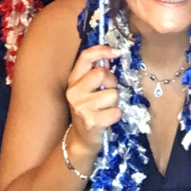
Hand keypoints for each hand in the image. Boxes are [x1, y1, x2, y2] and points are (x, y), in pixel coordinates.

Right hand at [64, 43, 122, 160]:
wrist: (81, 139)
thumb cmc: (89, 110)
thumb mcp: (87, 89)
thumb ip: (96, 72)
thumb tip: (112, 54)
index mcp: (73, 81)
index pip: (85, 57)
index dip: (102, 50)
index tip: (117, 52)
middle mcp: (74, 93)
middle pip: (101, 73)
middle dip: (111, 81)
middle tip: (108, 91)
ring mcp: (82, 108)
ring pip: (112, 94)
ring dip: (115, 101)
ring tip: (106, 107)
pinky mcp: (93, 122)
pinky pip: (116, 111)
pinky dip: (116, 115)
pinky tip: (107, 118)